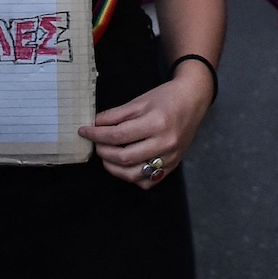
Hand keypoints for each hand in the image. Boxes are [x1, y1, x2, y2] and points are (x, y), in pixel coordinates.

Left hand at [78, 65, 214, 187]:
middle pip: (124, 157)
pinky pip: (148, 181)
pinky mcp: (173, 165)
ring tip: (107, 156)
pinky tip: (126, 166)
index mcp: (156, 123)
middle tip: (96, 144)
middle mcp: (165, 143)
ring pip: (134, 174)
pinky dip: (133, 177)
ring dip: (114, 168)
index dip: (96, 135)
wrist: (193, 100)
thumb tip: (94, 125)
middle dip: (103, 152)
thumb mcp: (139, 101)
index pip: (118, 136)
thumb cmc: (166, 97)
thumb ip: (115, 115)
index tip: (84, 131)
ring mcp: (170, 157)